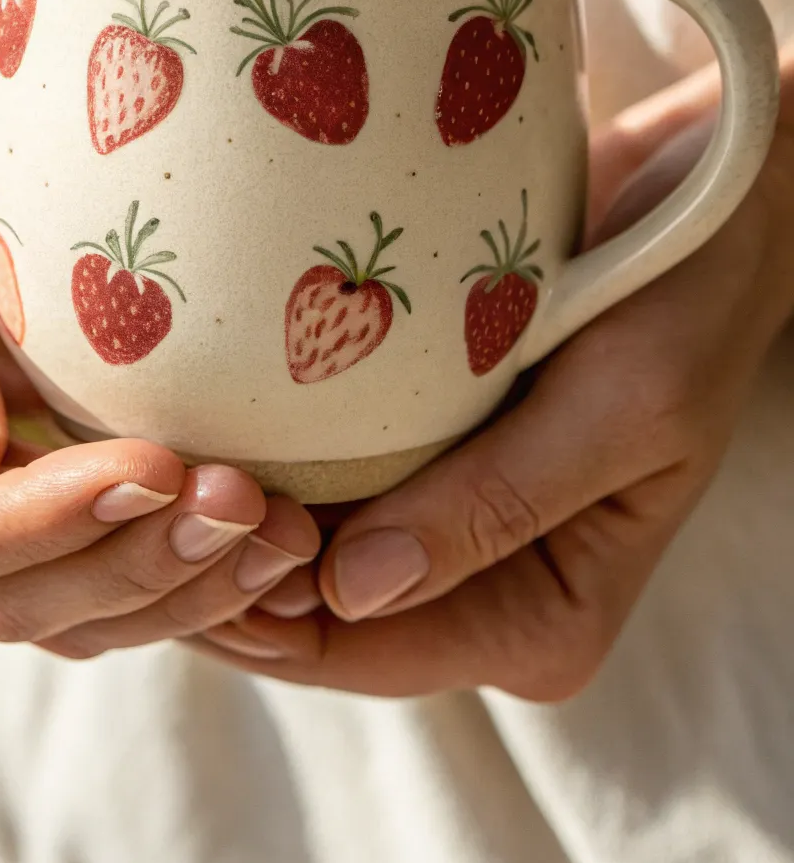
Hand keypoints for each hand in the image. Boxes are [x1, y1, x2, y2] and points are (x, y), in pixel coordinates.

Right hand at [0, 0, 318, 655]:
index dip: (43, 524)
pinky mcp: (45, 468)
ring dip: (183, 583)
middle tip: (251, 507)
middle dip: (136, 564)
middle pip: (12, 594)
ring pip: (74, 601)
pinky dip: (194, 562)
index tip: (157, 466)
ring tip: (286, 534)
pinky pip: (115, 553)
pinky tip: (276, 534)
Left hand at [199, 61, 793, 692]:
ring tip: (151, 446)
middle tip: (144, 477)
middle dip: (229, 562)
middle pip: (316, 614)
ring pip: (306, 551)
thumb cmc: (689, 303)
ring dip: (234, 511)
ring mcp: (450, 526)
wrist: (719, 211)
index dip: (258, 606)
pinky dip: (267, 459)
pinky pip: (326, 481)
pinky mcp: (429, 458)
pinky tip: (200, 413)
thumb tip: (348, 593)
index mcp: (541, 620)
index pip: (362, 651)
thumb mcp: (617, 406)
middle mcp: (485, 592)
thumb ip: (494, 506)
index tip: (181, 521)